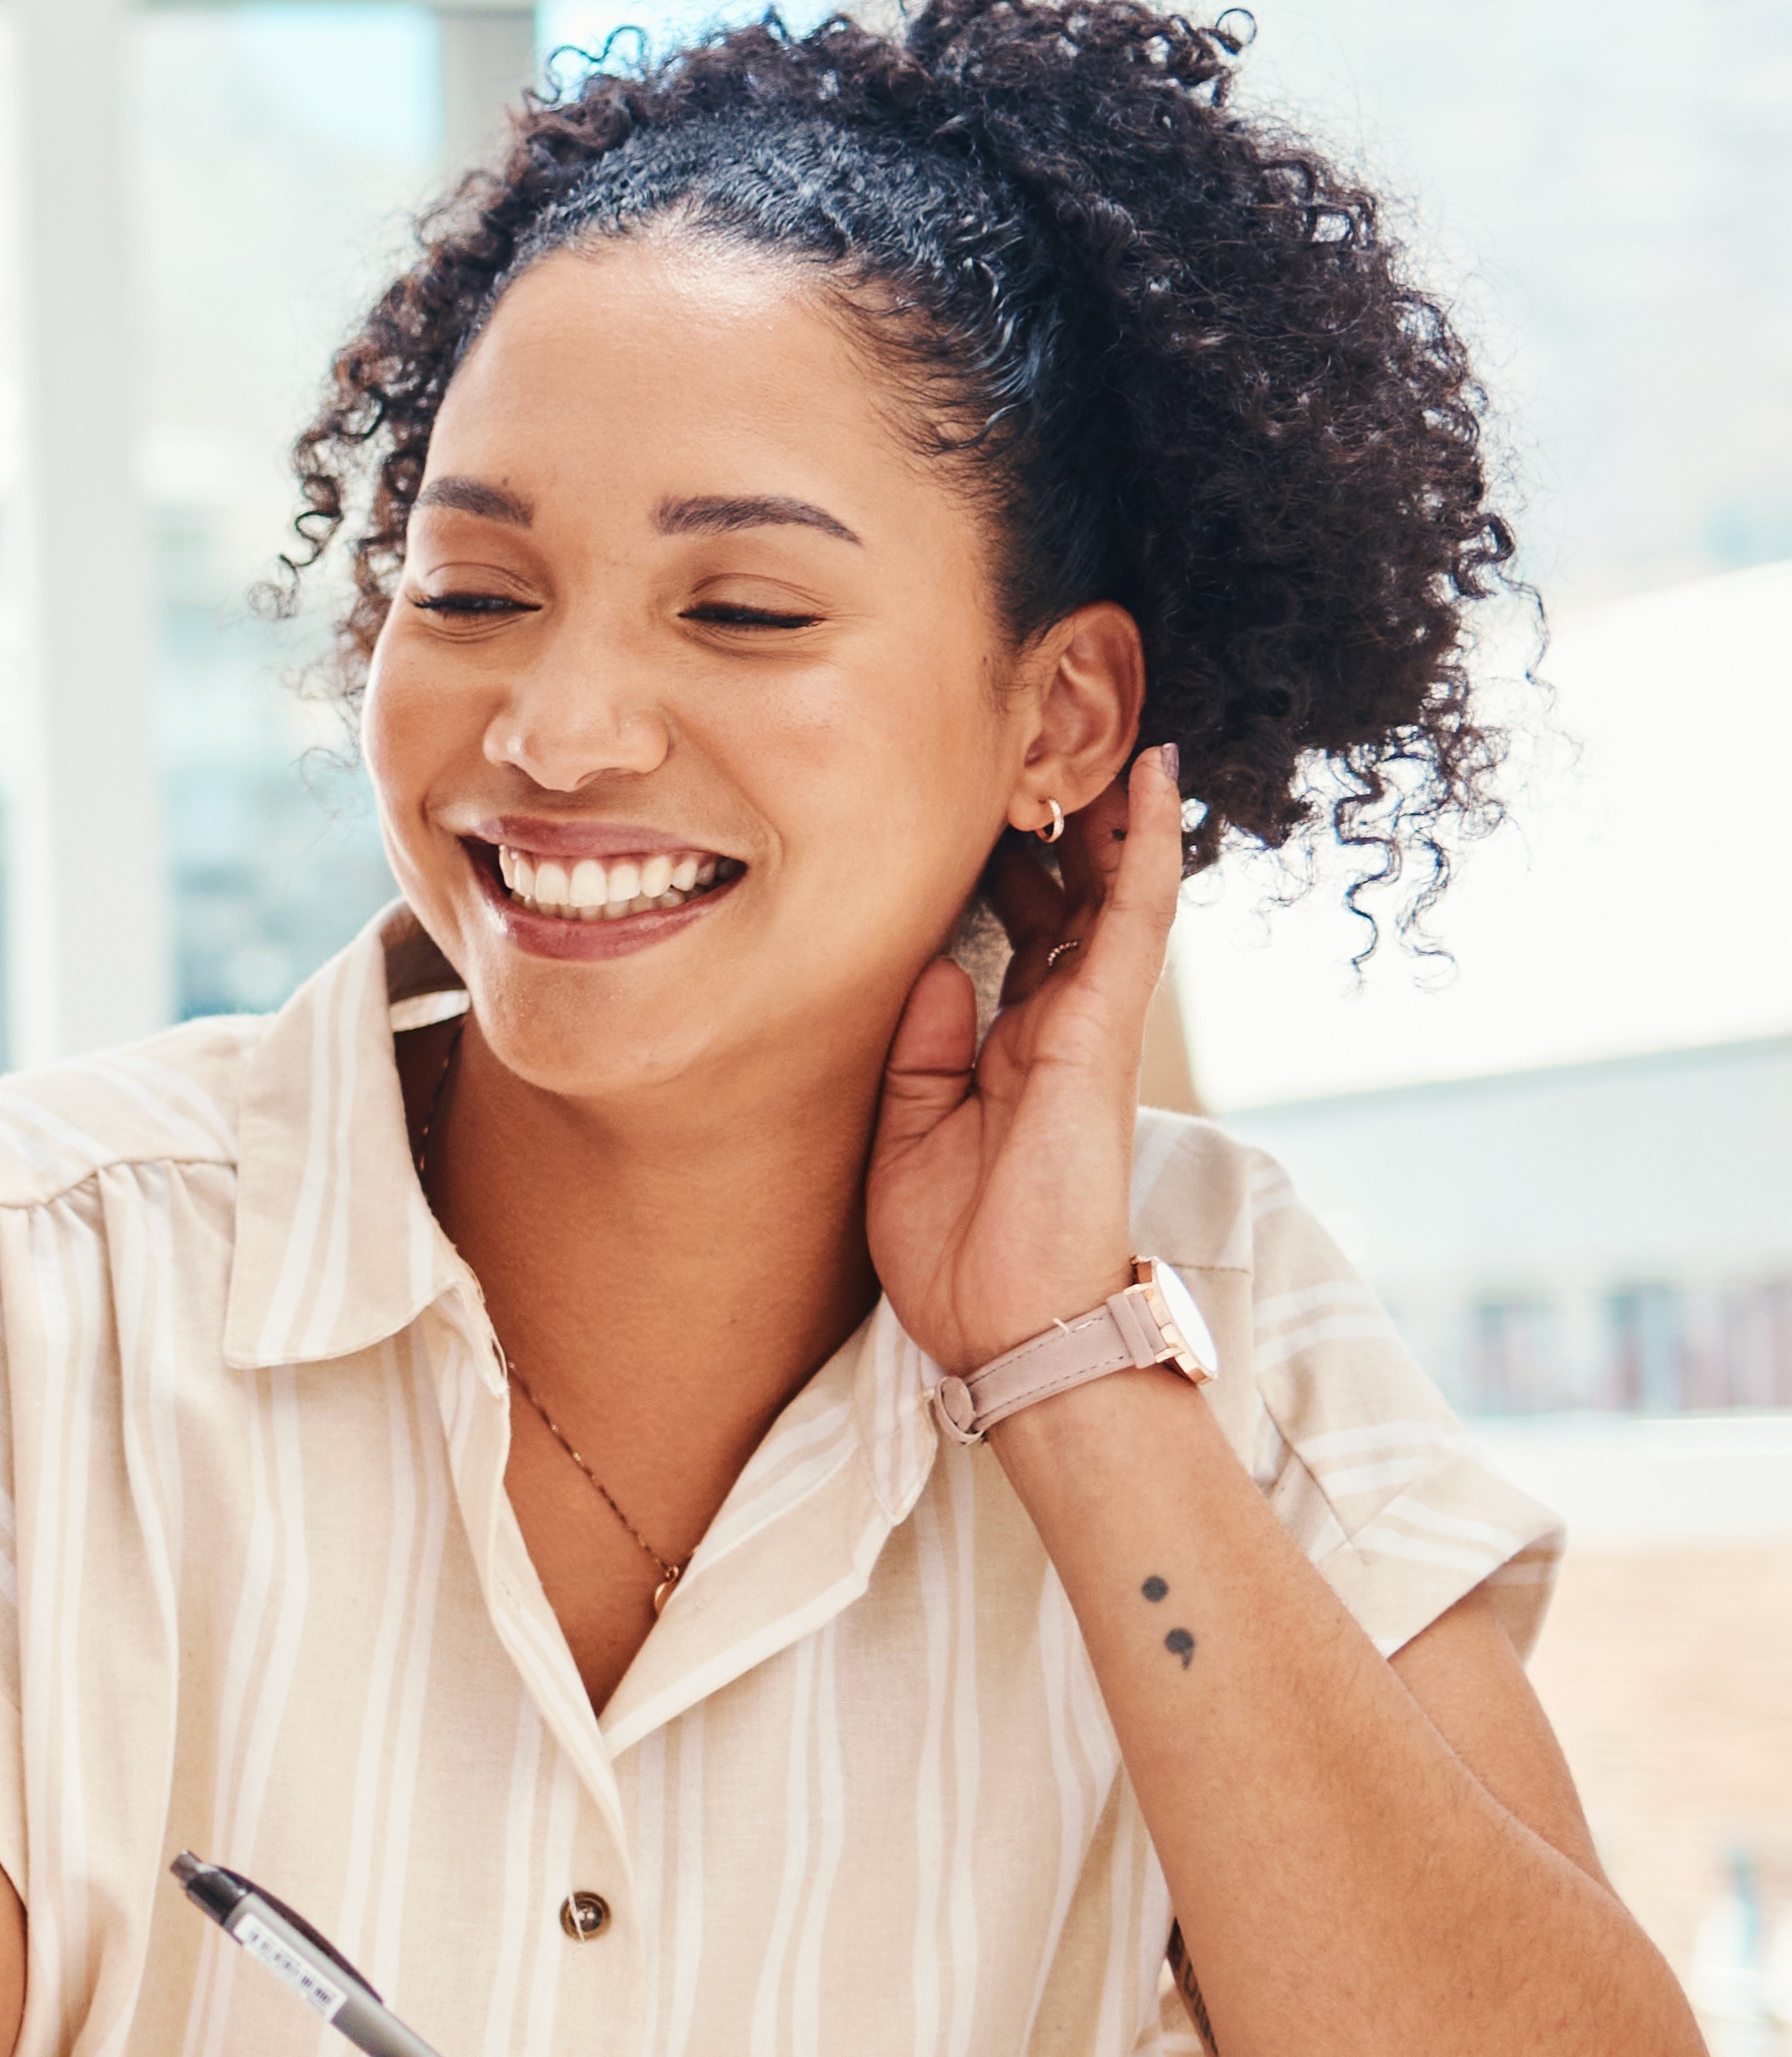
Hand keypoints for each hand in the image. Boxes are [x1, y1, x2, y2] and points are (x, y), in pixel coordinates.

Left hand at [872, 740, 1172, 1378]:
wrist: (1011, 1333)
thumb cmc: (960, 1257)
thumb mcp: (906, 1136)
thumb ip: (918, 1050)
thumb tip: (933, 966)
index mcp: (1005, 1054)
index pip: (1016, 939)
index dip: (1004, 869)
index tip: (979, 802)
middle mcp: (1053, 1029)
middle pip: (1064, 900)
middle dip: (1054, 823)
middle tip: (1035, 739)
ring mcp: (1085, 1027)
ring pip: (1104, 892)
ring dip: (1102, 811)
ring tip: (1096, 724)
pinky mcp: (1103, 1034)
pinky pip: (1132, 921)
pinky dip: (1144, 848)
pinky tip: (1150, 781)